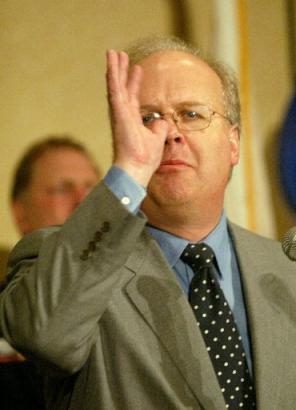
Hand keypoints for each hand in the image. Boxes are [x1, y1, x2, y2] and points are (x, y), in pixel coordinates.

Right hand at [106, 50, 166, 186]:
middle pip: (122, 88)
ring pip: (116, 85)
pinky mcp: (117, 112)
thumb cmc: (145, 158)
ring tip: (113, 53)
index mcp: (132, 120)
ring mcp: (119, 113)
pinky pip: (115, 89)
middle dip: (122, 71)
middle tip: (120, 55)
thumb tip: (162, 121)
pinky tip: (112, 61)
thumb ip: (159, 127)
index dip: (134, 82)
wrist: (137, 169)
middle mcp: (124, 115)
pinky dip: (113, 74)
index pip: (133, 97)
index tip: (137, 69)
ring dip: (115, 69)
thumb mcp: (157, 138)